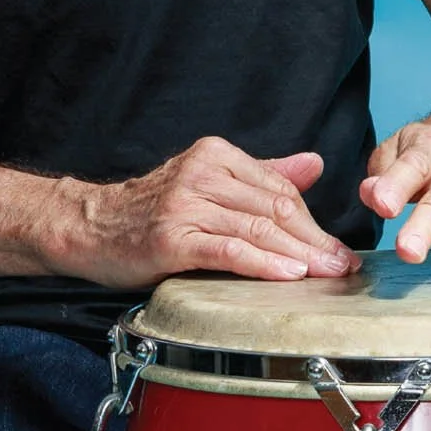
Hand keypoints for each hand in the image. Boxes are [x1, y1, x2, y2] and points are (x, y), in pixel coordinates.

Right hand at [60, 139, 362, 288]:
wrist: (86, 227)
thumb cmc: (147, 212)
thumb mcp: (206, 182)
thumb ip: (262, 174)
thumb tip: (314, 163)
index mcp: (215, 155)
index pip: (279, 189)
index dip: (314, 221)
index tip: (338, 248)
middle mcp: (202, 173)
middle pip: (274, 208)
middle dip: (315, 241)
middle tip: (344, 266)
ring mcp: (185, 204)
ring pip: (257, 228)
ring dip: (298, 255)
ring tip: (326, 275)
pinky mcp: (172, 237)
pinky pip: (228, 250)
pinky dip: (262, 262)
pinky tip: (288, 274)